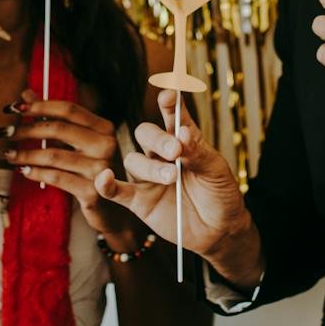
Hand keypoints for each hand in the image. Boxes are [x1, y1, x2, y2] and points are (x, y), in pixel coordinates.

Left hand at [0, 93, 135, 236]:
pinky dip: (35, 173)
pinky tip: (22, 170)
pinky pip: (56, 177)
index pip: (69, 109)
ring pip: (53, 155)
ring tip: (7, 154)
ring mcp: (101, 169)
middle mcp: (106, 145)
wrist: (116, 209)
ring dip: (24, 154)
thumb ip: (54, 118)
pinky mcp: (92, 192)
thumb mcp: (80, 142)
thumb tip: (26, 94)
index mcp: (104, 128)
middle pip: (58, 129)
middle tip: (3, 132)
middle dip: (25, 129)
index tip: (13, 108)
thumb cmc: (94, 171)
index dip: (39, 106)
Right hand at [94, 91, 254, 262]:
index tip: (169, 95)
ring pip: (134, 161)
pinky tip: (104, 178)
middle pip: (146, 135)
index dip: (169, 104)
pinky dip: (106, 184)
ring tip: (172, 178)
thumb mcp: (217, 171)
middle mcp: (162, 155)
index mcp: (184, 140)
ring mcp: (148, 177)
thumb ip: (199, 152)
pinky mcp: (139, 201)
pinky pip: (116, 191)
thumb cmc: (220, 195)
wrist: (219, 231)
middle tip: (176, 151)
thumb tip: (182, 133)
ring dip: (150, 167)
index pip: (173, 116)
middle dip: (158, 140)